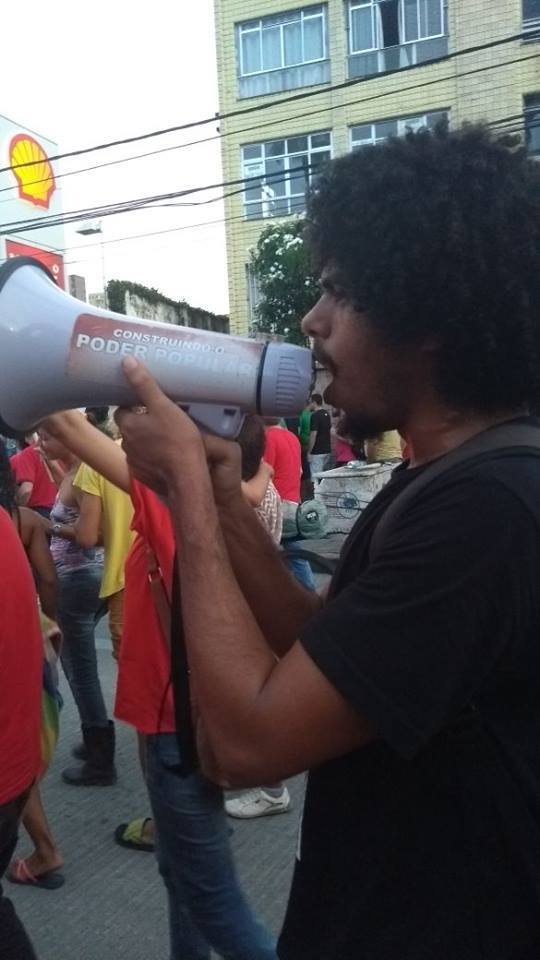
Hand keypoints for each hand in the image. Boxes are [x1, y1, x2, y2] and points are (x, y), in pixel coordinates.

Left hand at [115, 359, 204, 496]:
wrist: (186, 477)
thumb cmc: (177, 439)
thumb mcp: (164, 406)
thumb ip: (145, 384)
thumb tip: (127, 361)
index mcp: (128, 424)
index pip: (121, 410)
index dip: (132, 405)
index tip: (146, 403)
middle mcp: (125, 443)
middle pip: (129, 428)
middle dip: (139, 423)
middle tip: (159, 419)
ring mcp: (133, 462)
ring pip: (136, 446)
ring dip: (145, 441)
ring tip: (165, 438)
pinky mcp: (142, 476)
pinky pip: (143, 463)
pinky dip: (151, 458)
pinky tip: (165, 457)